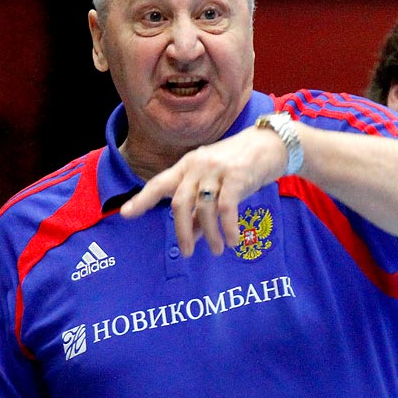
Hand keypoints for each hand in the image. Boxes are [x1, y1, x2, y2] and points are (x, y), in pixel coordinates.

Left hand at [120, 125, 287, 256]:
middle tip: (187, 253)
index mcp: (187, 166)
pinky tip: (232, 241)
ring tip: (218, 250)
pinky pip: (226, 208)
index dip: (142, 200)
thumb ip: (200, 209)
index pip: (159, 183)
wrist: (271, 145)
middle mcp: (197, 166)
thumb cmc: (239, 167)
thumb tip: (191, 235)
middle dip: (182, 231)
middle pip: (179, 202)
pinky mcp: (236, 176)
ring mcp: (216, 169)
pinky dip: (228, 228)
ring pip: (203, 208)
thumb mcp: (214, 184)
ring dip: (210, 234)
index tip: (125, 214)